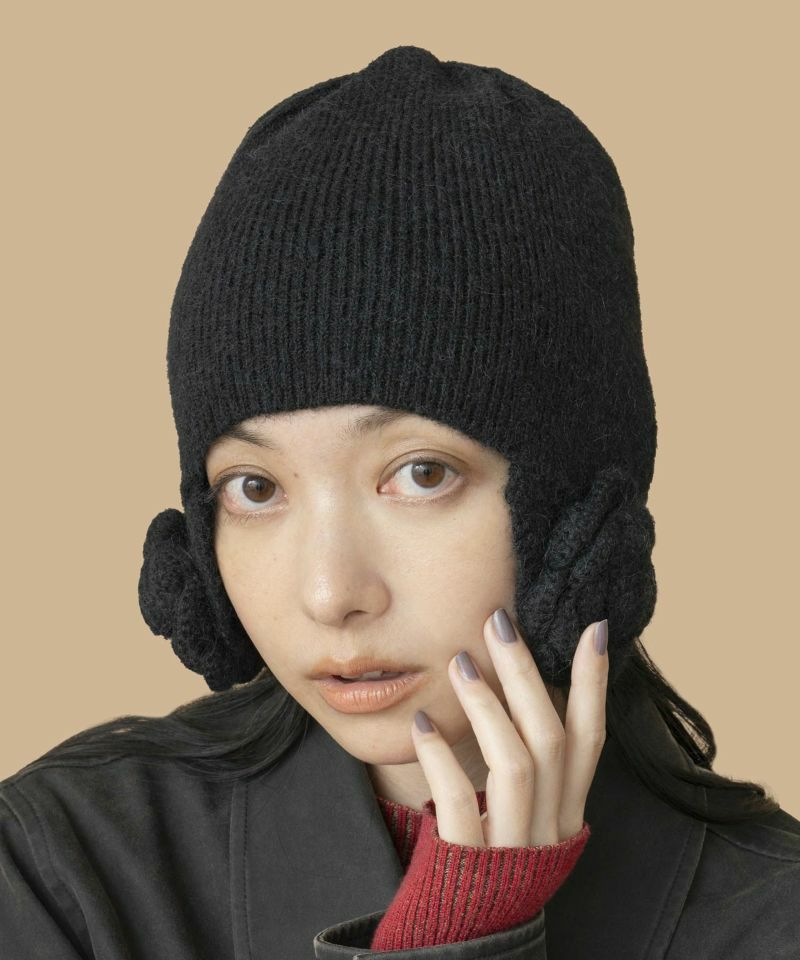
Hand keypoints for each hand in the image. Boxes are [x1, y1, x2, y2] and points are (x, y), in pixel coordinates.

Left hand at [410, 611, 607, 847]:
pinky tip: (421, 724)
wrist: (463, 942)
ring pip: (516, 763)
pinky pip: (462, 804)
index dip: (595, 684)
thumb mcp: (522, 817)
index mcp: (567, 815)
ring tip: (459, 663)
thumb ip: (530, 765)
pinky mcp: (470, 865)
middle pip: (551, 739)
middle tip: (498, 621)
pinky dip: (442, 759)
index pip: (591, 740)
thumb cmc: (488, 864)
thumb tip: (521, 688)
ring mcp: (513, 850)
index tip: (594, 628)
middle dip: (527, 674)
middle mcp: (550, 831)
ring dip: (488, 706)